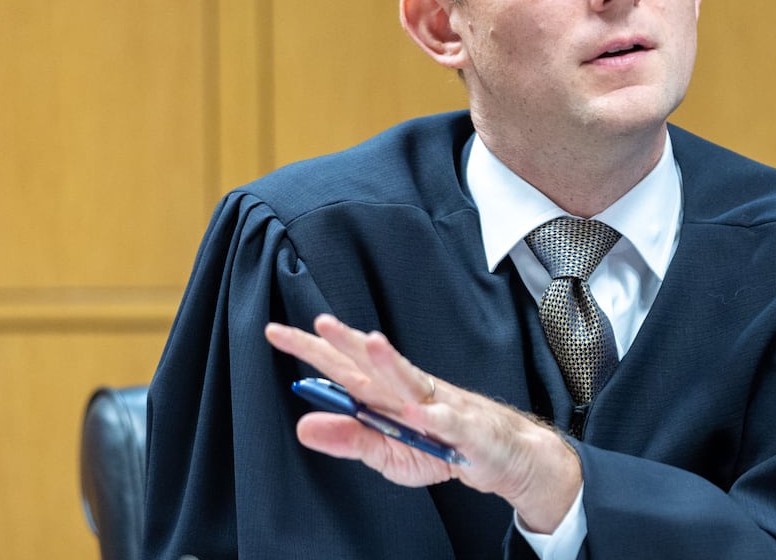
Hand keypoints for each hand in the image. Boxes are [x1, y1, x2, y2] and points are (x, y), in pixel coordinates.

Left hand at [265, 314, 581, 532]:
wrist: (499, 452)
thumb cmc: (441, 445)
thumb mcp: (386, 453)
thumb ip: (347, 438)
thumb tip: (303, 425)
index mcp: (383, 396)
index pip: (340, 368)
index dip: (310, 350)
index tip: (275, 332)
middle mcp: (407, 391)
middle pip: (372, 364)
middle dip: (347, 342)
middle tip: (320, 323)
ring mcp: (437, 405)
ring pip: (411, 381)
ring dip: (392, 362)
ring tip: (372, 345)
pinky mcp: (464, 428)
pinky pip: (448, 423)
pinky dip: (435, 419)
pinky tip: (420, 415)